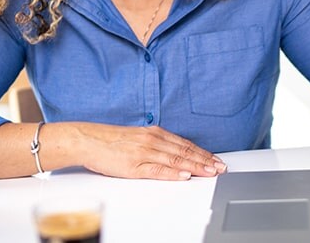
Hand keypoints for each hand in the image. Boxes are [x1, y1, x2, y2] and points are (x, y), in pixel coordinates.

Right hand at [71, 123, 225, 180]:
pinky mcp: (134, 165)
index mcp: (154, 133)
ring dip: (195, 166)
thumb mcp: (137, 138)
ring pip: (175, 160)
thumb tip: (172, 153)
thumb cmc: (110, 141)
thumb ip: (155, 144)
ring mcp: (144, 152)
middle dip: (205, 160)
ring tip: (210, 172)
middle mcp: (152, 140)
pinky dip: (173, 172)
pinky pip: (157, 169)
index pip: (184, 144)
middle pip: (184, 152)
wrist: (88, 140)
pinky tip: (184, 175)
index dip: (202, 152)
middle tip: (221, 167)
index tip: (216, 160)